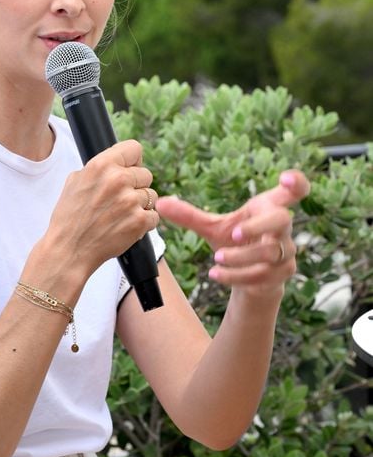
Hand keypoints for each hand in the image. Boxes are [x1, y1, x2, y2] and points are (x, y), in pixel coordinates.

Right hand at [46, 140, 158, 278]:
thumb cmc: (70, 217)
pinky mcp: (140, 221)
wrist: (69, 250)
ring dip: (140, 205)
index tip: (130, 169)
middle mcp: (118, 179)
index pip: (134, 149)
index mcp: (101, 165)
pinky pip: (154, 216)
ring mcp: (131, 201)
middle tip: (120, 200)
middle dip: (136, 186)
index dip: (133, 160)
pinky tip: (126, 226)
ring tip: (120, 215)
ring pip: (151, 195)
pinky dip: (143, 222)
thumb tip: (117, 162)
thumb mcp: (75, 182)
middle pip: (146, 174)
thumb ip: (98, 168)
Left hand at [156, 170, 309, 297]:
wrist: (251, 278)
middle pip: (282, 220)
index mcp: (268, 207)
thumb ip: (189, 216)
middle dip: (259, 226)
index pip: (293, 191)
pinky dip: (237, 275)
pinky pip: (262, 275)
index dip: (295, 183)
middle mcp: (282, 228)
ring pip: (269, 252)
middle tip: (236, 233)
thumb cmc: (236, 242)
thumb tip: (160, 203)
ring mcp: (285, 252)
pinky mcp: (281, 274)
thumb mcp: (212, 227)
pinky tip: (216, 274)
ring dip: (241, 257)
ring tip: (217, 258)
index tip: (286, 178)